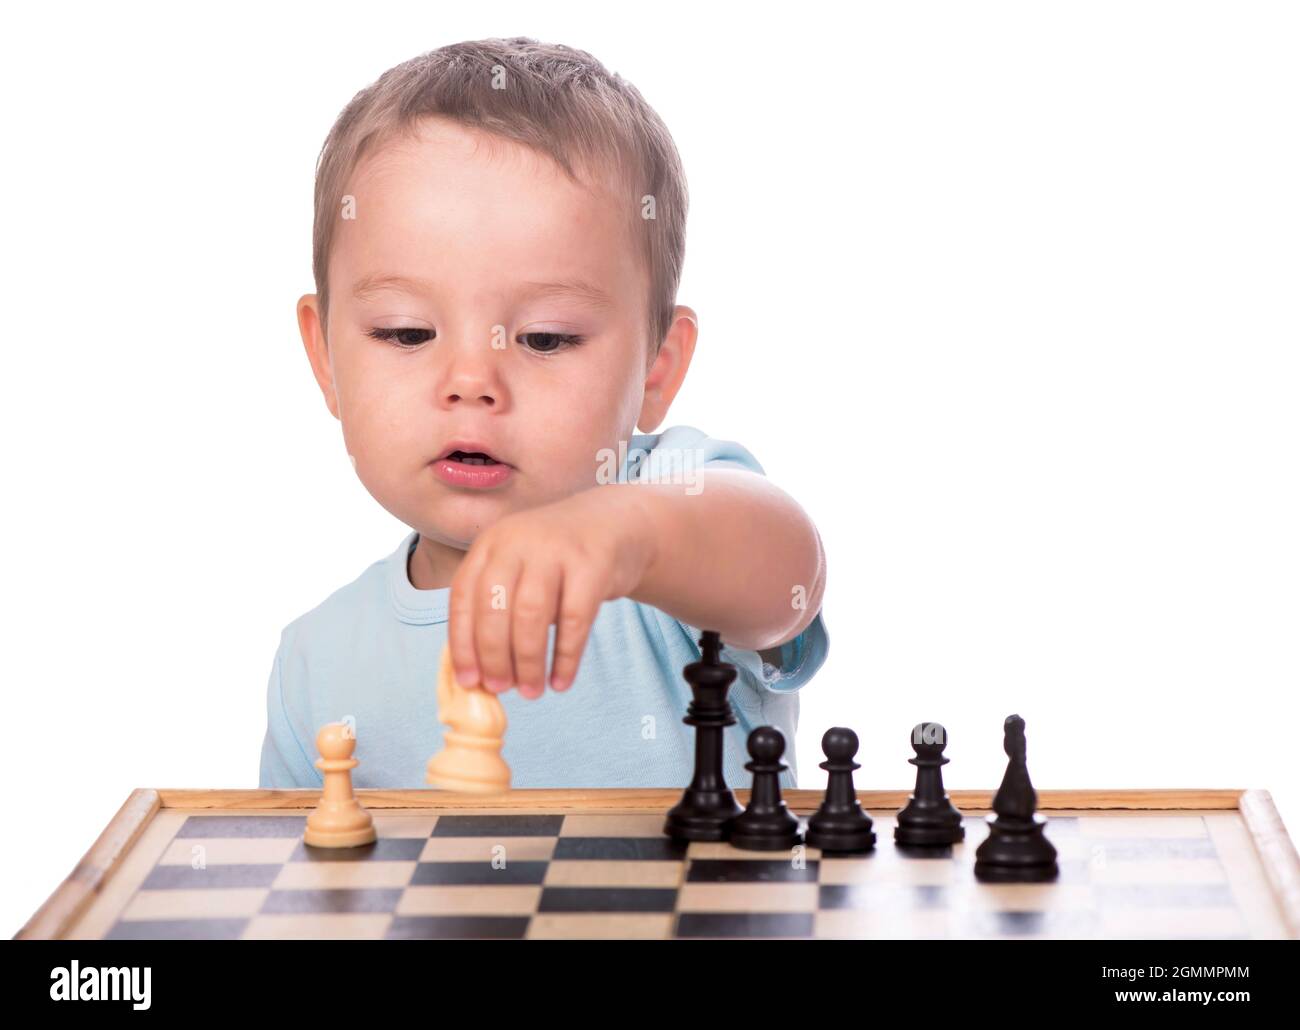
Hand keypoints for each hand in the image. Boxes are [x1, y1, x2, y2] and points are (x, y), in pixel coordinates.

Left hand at [447, 486, 657, 699]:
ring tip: (532, 692)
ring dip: (528, 661)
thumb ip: (497, 608)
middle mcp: (518, 541)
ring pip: (531, 615)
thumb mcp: (519, 569)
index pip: (464, 597)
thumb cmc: (558, 561)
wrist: (616, 523)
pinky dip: (566, 657)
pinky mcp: (592, 563)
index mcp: (490, 544)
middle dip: (494, 656)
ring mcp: (555, 549)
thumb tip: (478, 675)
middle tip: (501, 689)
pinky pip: (574, 619)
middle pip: (494, 607)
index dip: (462, 643)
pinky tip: (562, 682)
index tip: (469, 681)